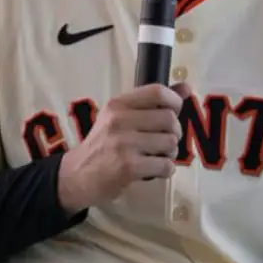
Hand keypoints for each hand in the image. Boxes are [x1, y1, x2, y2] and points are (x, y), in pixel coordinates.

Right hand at [56, 82, 191, 213]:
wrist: (77, 175)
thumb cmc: (102, 144)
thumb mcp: (119, 117)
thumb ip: (151, 102)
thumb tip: (186, 87)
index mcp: (118, 104)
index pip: (157, 91)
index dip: (174, 100)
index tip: (174, 111)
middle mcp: (120, 120)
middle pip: (169, 118)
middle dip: (174, 132)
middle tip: (164, 140)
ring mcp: (124, 144)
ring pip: (170, 142)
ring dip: (170, 152)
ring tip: (158, 155)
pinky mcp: (128, 167)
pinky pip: (165, 165)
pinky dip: (166, 170)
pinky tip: (155, 169)